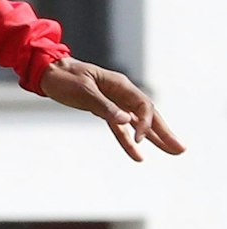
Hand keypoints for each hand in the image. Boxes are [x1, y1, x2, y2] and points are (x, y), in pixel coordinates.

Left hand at [38, 58, 184, 162]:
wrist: (49, 72)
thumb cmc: (65, 78)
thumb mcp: (83, 91)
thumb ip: (104, 106)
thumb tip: (126, 120)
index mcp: (120, 85)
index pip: (143, 105)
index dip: (146, 123)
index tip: (140, 140)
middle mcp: (122, 94)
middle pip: (148, 115)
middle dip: (164, 132)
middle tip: (180, 149)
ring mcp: (114, 103)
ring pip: (138, 123)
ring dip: (154, 138)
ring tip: (173, 151)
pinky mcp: (104, 111)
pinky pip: (120, 128)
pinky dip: (128, 141)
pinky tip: (138, 155)